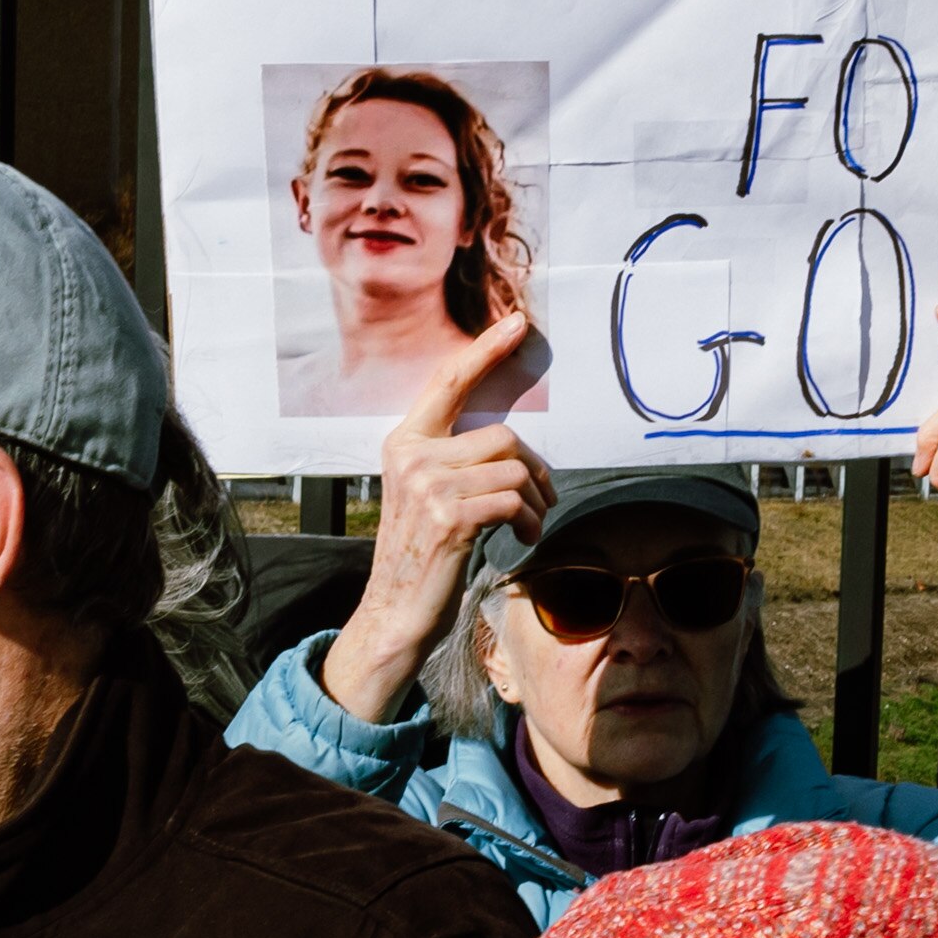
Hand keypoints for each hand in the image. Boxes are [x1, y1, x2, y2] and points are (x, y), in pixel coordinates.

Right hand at [319, 311, 551, 725]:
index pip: (449, 380)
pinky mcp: (450, 516)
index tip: (519, 324)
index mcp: (405, 441)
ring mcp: (428, 485)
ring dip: (535, 501)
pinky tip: (521, 537)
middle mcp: (412, 455)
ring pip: (514, 469)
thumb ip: (452, 459)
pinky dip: (529, 520)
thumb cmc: (422, 554)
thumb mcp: (426, 495)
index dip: (485, 350)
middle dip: (534, 470)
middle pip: (503, 436)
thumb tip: (510, 444)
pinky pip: (514, 500)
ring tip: (528, 524)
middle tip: (541, 499)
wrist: (396, 612)